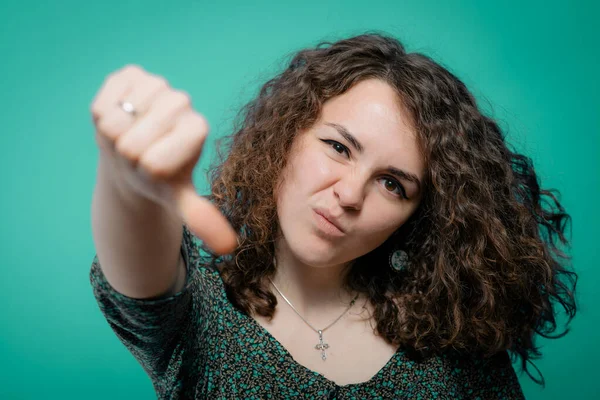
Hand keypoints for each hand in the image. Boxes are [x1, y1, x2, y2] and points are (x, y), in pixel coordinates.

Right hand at [90, 64, 237, 254]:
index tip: (152, 166)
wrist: (134, 154)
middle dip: (128, 155)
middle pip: (132, 139)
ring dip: (115, 135)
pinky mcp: (130, 74)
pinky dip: (104, 111)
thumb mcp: (179, 199)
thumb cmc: (158, 178)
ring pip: (116, 117)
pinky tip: (120, 117)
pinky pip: (103, 100)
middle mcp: (181, 103)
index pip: (154, 161)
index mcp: (197, 130)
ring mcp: (156, 85)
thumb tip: (230, 248)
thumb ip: (202, 218)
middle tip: (137, 153)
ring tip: (129, 135)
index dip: (144, 170)